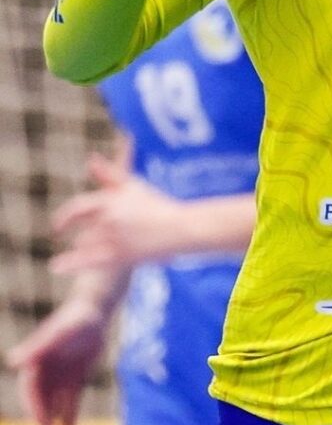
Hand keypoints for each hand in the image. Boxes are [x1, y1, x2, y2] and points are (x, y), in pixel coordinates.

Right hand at [5, 295, 108, 424]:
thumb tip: (13, 360)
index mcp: (36, 362)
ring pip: (56, 405)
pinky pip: (71, 400)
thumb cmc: (76, 318)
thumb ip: (39, 346)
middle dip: (43, 424)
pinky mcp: (75, 376)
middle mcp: (45, 372)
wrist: (96, 309)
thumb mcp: (60, 332)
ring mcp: (60, 375)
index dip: (36, 409)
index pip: (32, 391)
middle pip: (42, 402)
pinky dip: (70, 416)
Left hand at [50, 153, 186, 272]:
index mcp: (111, 201)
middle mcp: (108, 219)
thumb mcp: (134, 185)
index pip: (77, 208)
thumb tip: (90, 158)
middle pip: (80, 227)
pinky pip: (86, 261)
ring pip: (84, 244)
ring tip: (83, 248)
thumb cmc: (158, 204)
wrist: (181, 228)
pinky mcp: (119, 257)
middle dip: (68, 228)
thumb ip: (109, 174)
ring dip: (82, 245)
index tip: (58, 224)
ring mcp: (113, 239)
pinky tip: (56, 266)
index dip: (64, 216)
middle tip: (59, 232)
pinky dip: (69, 263)